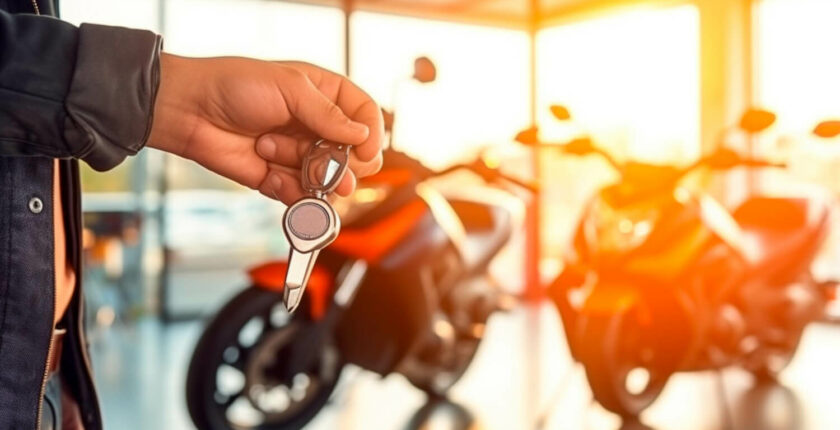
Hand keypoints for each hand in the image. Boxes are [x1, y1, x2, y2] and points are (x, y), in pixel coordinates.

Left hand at [147, 54, 383, 203]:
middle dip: (338, 162)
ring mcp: (300, 154)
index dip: (371, 135)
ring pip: (328, 180)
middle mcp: (317, 127)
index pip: (366, 116)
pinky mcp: (281, 178)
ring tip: (270, 150)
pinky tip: (265, 171)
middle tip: (320, 162)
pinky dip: (287, 189)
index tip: (364, 151)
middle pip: (354, 156)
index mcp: (326, 95)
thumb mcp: (289, 88)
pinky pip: (301, 196)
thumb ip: (328, 115)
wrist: (190, 111)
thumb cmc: (235, 86)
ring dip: (303, 172)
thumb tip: (362, 137)